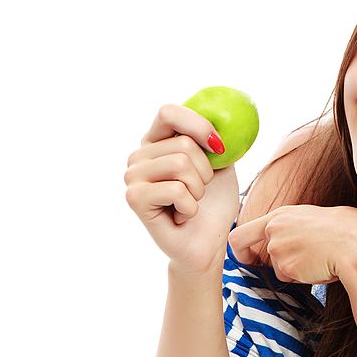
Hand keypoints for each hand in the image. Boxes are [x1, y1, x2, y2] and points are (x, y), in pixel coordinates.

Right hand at [125, 104, 239, 273]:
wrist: (207, 243)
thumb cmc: (213, 204)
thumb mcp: (221, 164)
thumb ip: (215, 139)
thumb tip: (223, 117)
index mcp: (156, 142)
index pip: (169, 112)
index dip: (198, 125)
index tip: (219, 147)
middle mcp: (139, 156)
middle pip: (184, 144)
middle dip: (206, 172)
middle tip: (199, 192)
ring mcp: (133, 177)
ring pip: (180, 165)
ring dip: (198, 190)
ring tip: (190, 203)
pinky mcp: (135, 198)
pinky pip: (176, 190)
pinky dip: (190, 207)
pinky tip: (181, 216)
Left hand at [227, 205, 356, 284]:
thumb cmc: (348, 229)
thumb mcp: (314, 219)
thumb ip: (295, 229)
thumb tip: (294, 243)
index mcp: (281, 215)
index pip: (242, 232)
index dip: (240, 249)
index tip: (247, 257)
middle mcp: (273, 231)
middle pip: (249, 253)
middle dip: (252, 263)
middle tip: (262, 267)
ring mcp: (278, 250)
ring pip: (278, 268)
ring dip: (294, 269)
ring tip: (318, 259)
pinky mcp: (287, 268)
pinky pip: (292, 279)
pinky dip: (305, 277)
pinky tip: (321, 267)